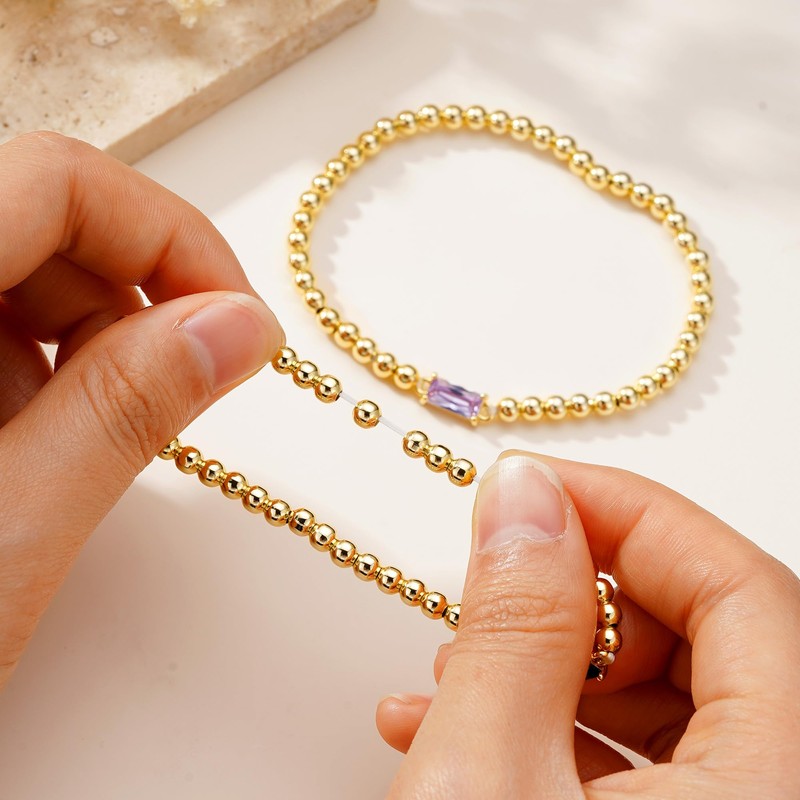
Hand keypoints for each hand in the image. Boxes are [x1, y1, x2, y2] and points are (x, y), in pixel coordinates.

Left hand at [0, 133, 282, 690]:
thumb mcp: (5, 535)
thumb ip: (127, 412)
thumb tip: (239, 328)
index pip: (55, 179)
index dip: (170, 235)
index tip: (237, 319)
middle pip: (40, 217)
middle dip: (137, 298)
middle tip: (185, 389)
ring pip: (17, 271)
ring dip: (87, 345)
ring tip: (81, 444)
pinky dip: (38, 373)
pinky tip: (29, 449)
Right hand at [377, 452, 799, 797]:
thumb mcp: (486, 780)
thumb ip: (515, 627)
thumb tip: (526, 498)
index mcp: (783, 789)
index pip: (742, 589)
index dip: (632, 515)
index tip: (541, 486)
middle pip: (715, 639)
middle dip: (586, 593)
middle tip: (499, 573)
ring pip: (675, 703)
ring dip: (558, 666)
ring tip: (455, 664)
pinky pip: (647, 770)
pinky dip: (555, 733)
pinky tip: (459, 726)